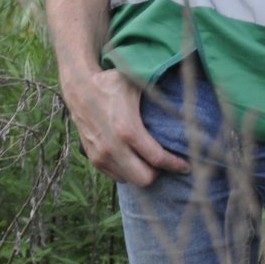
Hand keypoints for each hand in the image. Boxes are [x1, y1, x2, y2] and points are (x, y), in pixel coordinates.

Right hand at [62, 67, 188, 185]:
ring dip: (142, 173)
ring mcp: (101, 155)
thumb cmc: (111, 83)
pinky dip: (127, 171)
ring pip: (130, 180)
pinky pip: (117, 176)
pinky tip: (132, 158)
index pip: (157, 159)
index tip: (186, 165)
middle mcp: (113, 147)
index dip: (175, 165)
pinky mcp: (93, 158)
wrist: (79, 87)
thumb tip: (185, 103)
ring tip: (149, 160)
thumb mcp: (136, 85)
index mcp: (127, 129)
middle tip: (165, 162)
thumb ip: (158, 96)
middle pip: (145, 179)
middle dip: (158, 173)